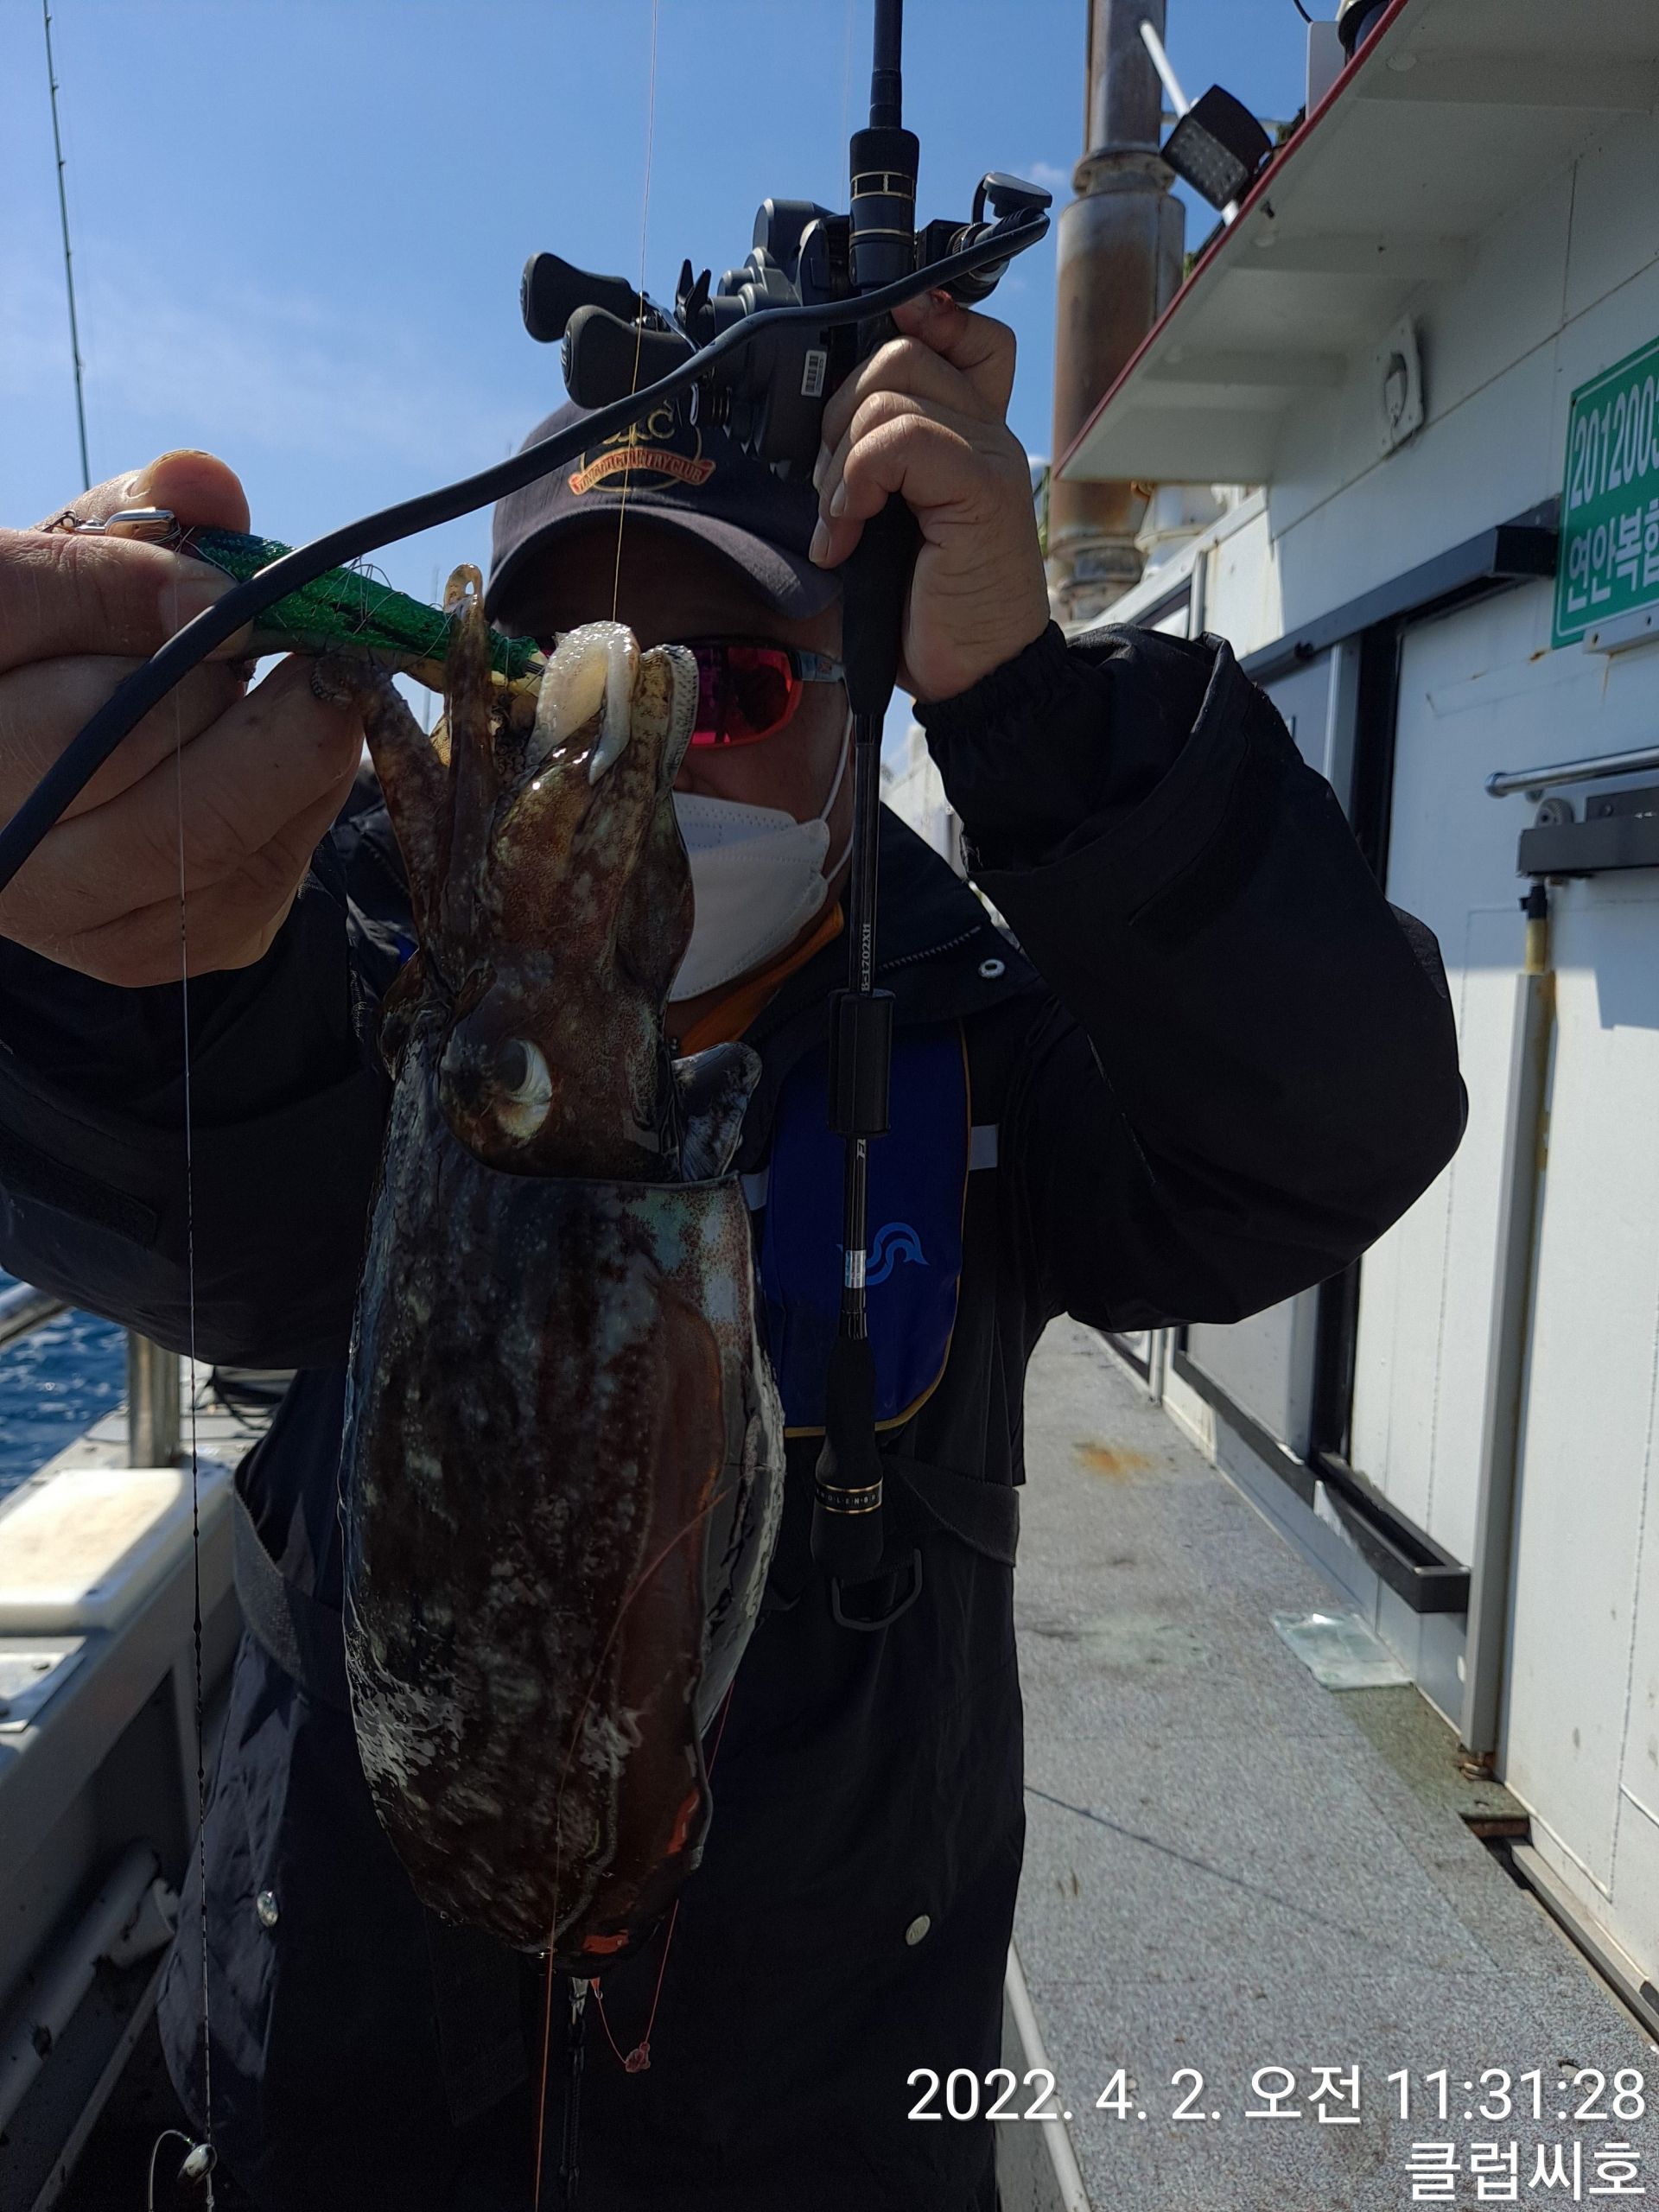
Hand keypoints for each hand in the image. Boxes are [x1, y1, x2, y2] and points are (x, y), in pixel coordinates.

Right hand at [0, 451, 361, 984]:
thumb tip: (209, 485)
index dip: (127, 591)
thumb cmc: (74, 658)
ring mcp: (43, 900)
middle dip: (213, 676)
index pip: (11, 607)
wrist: (69, 802)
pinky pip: (247, 879)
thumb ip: (137, 516)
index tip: (228, 586)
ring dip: (282, 746)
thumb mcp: (84, 565)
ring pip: (189, 824)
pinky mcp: (133, 952)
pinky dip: (299, 808)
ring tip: (313, 691)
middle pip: (98, 732)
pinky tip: (291, 764)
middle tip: (290, 643)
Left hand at [808, 292, 1050, 703]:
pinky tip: (853, 538)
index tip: (861, 373)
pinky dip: (856, 487)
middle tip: (838, 494)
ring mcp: (989, 451)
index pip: (957, 328)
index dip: (912, 320)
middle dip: (840, 418)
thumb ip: (872, 463)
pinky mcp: (981, 485)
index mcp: (969, 429)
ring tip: (845, 528)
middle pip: (898, 352)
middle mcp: (987, 428)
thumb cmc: (931, 607)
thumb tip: (815, 427)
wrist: (978, 673)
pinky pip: (897, 441)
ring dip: (841, 467)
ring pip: (888, 394)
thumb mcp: (887, 521)